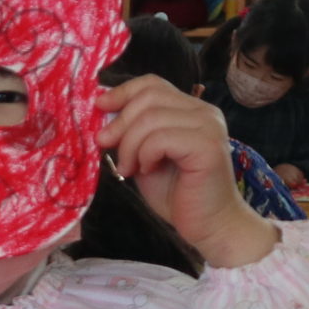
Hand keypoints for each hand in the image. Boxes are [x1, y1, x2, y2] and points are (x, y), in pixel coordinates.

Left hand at [98, 76, 275, 268]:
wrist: (207, 224)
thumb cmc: (175, 193)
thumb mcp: (143, 156)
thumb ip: (131, 133)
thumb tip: (102, 112)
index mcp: (190, 109)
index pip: (153, 83)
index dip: (122, 91)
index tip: (99, 106)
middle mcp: (204, 111)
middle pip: (149, 96)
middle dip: (120, 122)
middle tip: (107, 147)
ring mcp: (208, 126)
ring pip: (151, 117)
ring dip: (129, 145)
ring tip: (129, 168)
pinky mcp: (208, 146)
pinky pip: (161, 138)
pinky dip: (145, 154)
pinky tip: (146, 171)